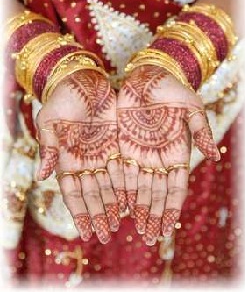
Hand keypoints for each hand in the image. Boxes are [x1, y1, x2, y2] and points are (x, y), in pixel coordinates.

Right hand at [36, 69, 125, 243]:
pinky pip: (123, 168)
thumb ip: (49, 149)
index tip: (87, 231)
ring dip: (114, 204)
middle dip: (99, 214)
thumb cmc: (62, 100)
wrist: (82, 81)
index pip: (73, 192)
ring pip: (109, 184)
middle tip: (107, 234)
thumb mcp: (50, 122)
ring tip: (121, 222)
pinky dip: (127, 185)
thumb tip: (42, 176)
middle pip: (93, 193)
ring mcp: (102, 153)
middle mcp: (85, 160)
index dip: (80, 212)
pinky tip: (132, 199)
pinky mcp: (117, 143)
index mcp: (67, 159)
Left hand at [117, 65, 219, 245]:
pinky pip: (122, 172)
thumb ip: (201, 131)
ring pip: (139, 187)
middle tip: (150, 237)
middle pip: (156, 192)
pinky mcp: (123, 145)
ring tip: (137, 228)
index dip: (172, 207)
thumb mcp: (192, 108)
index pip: (175, 186)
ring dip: (138, 208)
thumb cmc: (173, 90)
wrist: (149, 76)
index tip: (168, 226)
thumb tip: (212, 156)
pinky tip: (121, 206)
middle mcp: (158, 157)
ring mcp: (141, 152)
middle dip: (154, 215)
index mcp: (177, 151)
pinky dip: (122, 190)